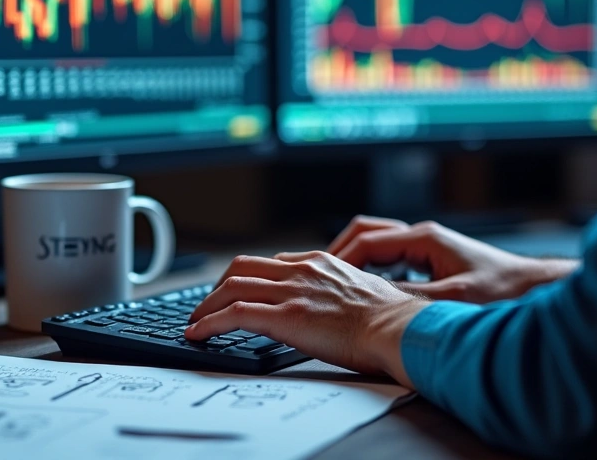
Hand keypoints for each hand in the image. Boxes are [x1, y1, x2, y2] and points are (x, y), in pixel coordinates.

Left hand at [186, 253, 428, 384]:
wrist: (400, 328)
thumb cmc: (391, 319)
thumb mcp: (361, 290)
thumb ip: (336, 290)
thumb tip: (330, 306)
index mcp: (319, 262)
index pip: (269, 263)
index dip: (246, 279)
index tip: (236, 292)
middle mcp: (301, 270)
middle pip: (241, 268)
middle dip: (217, 287)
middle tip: (207, 306)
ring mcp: (292, 291)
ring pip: (231, 287)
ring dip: (206, 306)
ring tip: (195, 322)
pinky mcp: (287, 315)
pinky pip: (235, 314)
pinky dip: (209, 323)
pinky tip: (199, 334)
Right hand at [313, 216, 578, 303]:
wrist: (544, 294)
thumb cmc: (508, 294)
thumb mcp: (449, 301)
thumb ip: (405, 300)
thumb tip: (365, 301)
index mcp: (424, 239)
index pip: (364, 241)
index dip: (338, 260)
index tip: (322, 280)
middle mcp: (424, 239)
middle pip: (366, 236)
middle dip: (340, 255)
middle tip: (322, 278)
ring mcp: (430, 251)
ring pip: (378, 249)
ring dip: (357, 265)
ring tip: (340, 287)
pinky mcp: (437, 266)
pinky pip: (393, 264)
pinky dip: (376, 276)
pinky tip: (373, 297)